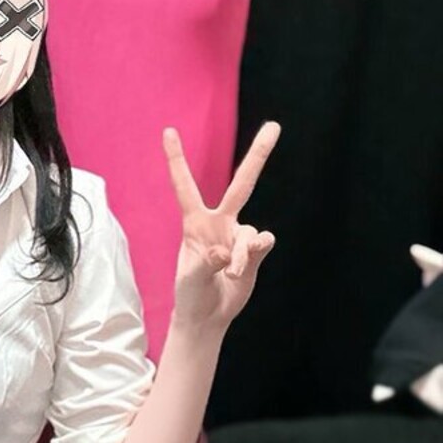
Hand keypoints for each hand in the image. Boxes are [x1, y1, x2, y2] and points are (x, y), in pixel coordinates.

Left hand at [164, 121, 280, 329]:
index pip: (185, 186)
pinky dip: (255, 254)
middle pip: (242, 184)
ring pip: (251, 232)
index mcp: (195, 224)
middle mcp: (219, 223)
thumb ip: (205, 264)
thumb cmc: (190, 295)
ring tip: (229, 276)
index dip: (177, 159)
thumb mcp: (189, 280)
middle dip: (258, 156)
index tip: (168, 130)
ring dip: (243, 255)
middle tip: (274, 126)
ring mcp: (238, 236)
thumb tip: (223, 252)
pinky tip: (244, 267)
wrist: (207, 316)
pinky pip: (263, 242)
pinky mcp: (254, 251)